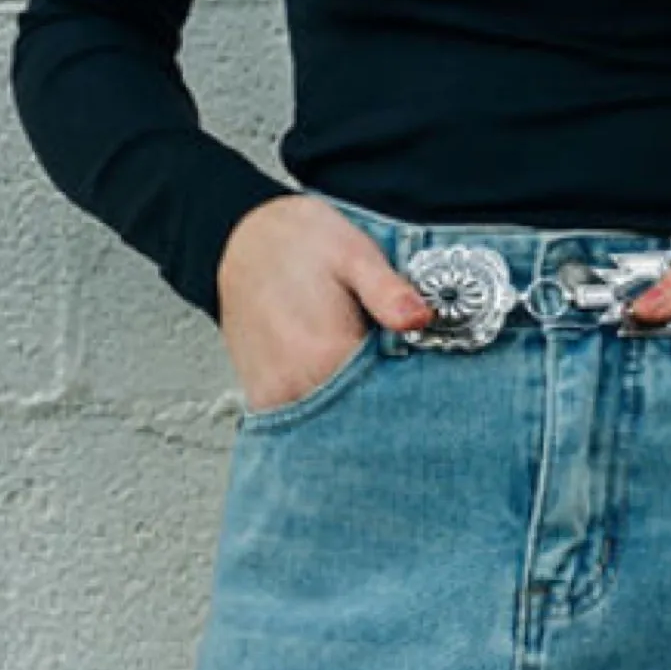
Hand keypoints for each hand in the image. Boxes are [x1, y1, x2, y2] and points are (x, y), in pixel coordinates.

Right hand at [217, 195, 435, 409]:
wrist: (246, 240)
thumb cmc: (304, 242)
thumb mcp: (353, 252)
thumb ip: (387, 290)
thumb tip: (421, 318)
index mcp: (327, 353)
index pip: (385, 401)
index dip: (411, 397)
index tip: (424, 386)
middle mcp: (297, 384)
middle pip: (358, 422)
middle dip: (382, 410)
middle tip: (400, 385)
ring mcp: (277, 397)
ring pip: (330, 429)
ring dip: (354, 415)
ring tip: (366, 380)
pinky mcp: (264, 401)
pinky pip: (304, 426)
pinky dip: (327, 417)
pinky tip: (340, 387)